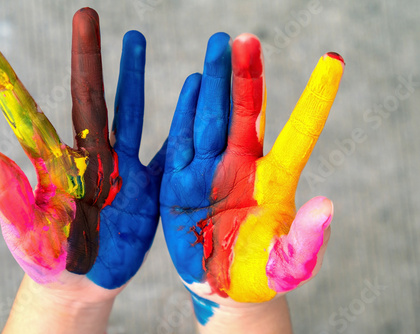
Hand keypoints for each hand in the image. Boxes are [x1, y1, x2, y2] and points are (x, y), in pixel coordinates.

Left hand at [0, 8, 163, 297]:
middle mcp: (89, 158)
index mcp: (56, 167)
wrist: (83, 280)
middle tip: (85, 15)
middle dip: (88, 58)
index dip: (10, 87)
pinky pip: (166, 150)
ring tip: (134, 37)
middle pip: (90, 99)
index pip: (32, 118)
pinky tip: (192, 95)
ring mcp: (121, 169)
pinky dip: (179, 123)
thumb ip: (7, 192)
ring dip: (132, 77)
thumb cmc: (48, 257)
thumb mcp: (26, 229)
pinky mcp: (147, 187)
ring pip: (129, 113)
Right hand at [160, 32, 343, 323]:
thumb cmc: (258, 274)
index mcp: (274, 182)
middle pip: (247, 114)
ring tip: (220, 46)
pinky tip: (194, 84)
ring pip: (213, 118)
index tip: (332, 60)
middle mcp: (243, 167)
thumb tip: (328, 206)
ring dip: (216, 84)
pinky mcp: (180, 182)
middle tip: (246, 39)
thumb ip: (305, 241)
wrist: (220, 284)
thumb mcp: (286, 264)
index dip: (315, 98)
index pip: (299, 132)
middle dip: (247, 77)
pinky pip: (182, 141)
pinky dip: (186, 112)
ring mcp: (210, 171)